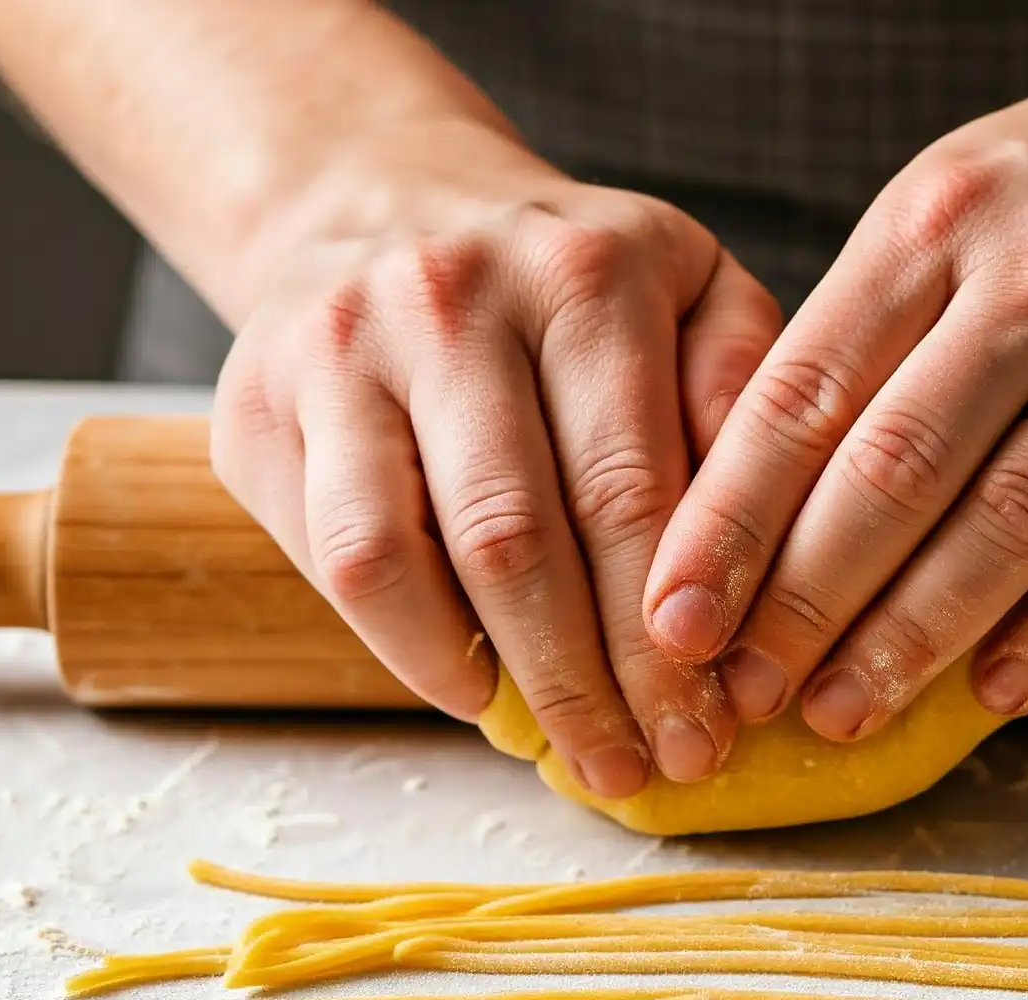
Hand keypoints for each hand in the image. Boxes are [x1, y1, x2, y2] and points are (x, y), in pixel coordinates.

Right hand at [212, 123, 781, 794]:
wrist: (381, 205)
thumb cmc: (566, 295)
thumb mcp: (688, 297)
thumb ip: (741, 401)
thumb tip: (765, 570)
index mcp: (585, 271)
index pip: (634, 488)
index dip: (673, 631)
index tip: (715, 724)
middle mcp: (452, 295)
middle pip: (527, 537)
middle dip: (602, 679)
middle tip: (654, 766)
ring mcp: (342, 348)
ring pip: (421, 558)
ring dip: (511, 681)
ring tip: (579, 755)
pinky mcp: (262, 408)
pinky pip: (342, 563)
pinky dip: (415, 652)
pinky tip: (479, 693)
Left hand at [641, 0, 1027, 740]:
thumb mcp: (953, 208)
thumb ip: (863, 341)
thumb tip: (749, 508)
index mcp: (938, 221)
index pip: (804, 393)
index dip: (729, 524)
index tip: (673, 620)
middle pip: (897, 468)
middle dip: (804, 600)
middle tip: (745, 692)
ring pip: (1014, 516)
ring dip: (917, 634)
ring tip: (844, 713)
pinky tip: (1001, 692)